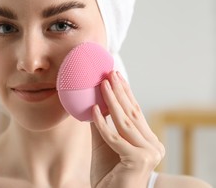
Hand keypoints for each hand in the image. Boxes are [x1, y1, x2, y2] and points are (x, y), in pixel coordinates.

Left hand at [90, 71, 164, 187]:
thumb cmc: (108, 173)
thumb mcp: (103, 144)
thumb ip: (101, 125)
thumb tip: (93, 102)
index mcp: (148, 141)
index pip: (136, 112)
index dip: (126, 93)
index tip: (116, 76)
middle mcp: (154, 146)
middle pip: (133, 113)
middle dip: (120, 91)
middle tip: (110, 73)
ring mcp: (149, 153)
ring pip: (125, 122)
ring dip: (112, 101)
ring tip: (102, 84)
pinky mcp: (139, 160)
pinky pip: (115, 137)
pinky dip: (102, 124)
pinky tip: (93, 110)